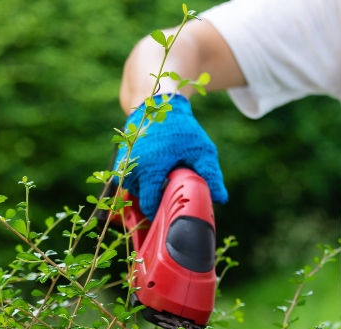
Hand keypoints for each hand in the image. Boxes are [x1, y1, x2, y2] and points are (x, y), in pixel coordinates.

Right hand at [114, 94, 227, 219]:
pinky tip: (152, 170)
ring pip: (132, 188)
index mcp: (151, 168)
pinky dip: (138, 179)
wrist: (158, 104)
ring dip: (145, 188)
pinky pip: (127, 177)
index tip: (168, 212)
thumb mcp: (201, 150)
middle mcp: (133, 166)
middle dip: (153, 198)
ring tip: (160, 177)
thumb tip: (220, 199)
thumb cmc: (181, 129)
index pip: (149, 203)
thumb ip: (210, 175)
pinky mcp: (120, 157)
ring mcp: (124, 162)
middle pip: (140, 197)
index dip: (159, 211)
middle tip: (168, 190)